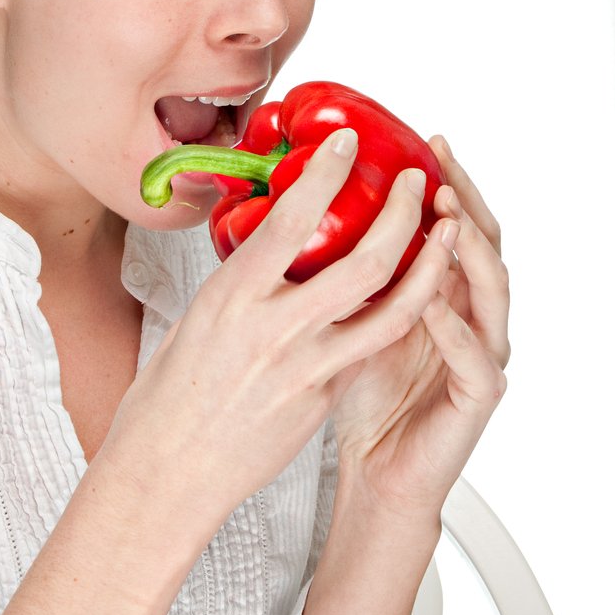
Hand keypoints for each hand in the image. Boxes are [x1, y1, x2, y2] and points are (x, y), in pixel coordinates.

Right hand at [101, 130, 458, 537]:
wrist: (167, 473)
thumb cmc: (168, 396)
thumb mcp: (196, 318)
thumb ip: (243, 283)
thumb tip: (269, 247)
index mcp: (232, 297)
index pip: (289, 219)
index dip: (325, 173)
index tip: (348, 141)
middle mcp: (276, 328)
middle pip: (364, 260)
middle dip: (401, 212)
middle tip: (414, 180)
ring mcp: (308, 368)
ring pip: (393, 310)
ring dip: (430, 266)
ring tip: (448, 233)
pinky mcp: (325, 399)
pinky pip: (373, 347)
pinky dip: (400, 313)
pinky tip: (417, 293)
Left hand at [328, 136, 509, 520]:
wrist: (376, 473)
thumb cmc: (356, 394)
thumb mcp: (344, 317)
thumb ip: (342, 272)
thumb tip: (294, 212)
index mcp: (440, 293)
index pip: (453, 226)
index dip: (442, 184)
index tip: (419, 144)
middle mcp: (469, 315)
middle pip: (482, 244)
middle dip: (462, 199)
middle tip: (438, 163)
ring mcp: (481, 354)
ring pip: (492, 290)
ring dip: (467, 249)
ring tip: (443, 215)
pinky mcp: (478, 398)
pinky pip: (476, 358)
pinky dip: (455, 327)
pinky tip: (431, 300)